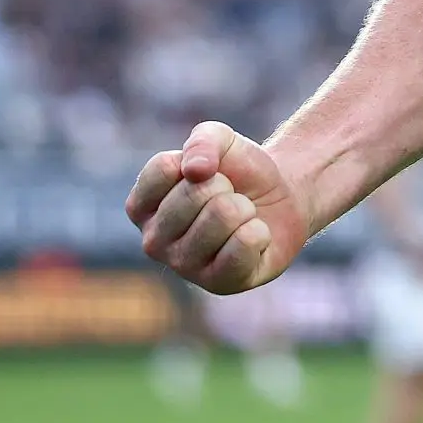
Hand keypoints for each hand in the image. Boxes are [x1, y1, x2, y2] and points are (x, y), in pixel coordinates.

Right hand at [127, 121, 309, 293]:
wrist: (281, 198)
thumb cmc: (238, 171)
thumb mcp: (220, 139)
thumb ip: (202, 140)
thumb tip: (194, 170)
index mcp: (141, 207)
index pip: (165, 169)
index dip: (201, 161)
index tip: (208, 172)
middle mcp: (153, 241)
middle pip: (196, 193)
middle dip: (226, 186)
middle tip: (230, 197)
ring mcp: (184, 267)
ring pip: (223, 216)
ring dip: (244, 208)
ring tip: (241, 217)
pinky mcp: (218, 284)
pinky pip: (245, 243)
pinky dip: (259, 231)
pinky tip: (253, 237)